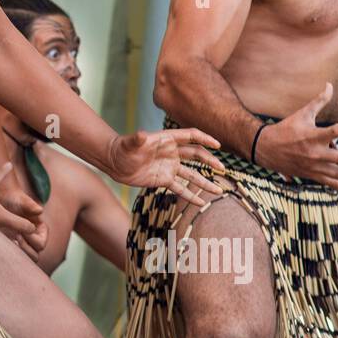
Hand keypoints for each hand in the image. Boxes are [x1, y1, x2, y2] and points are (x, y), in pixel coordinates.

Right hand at [0, 163, 45, 250]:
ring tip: (15, 231)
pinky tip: (2, 232)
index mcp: (0, 215)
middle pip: (18, 238)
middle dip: (24, 234)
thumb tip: (10, 163)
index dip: (30, 226)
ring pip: (6, 242)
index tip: (32, 223)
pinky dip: (2, 239)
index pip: (23, 227)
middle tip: (26, 228)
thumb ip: (2, 172)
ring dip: (13, 238)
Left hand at [0, 164, 48, 251]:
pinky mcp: (11, 246)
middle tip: (13, 238)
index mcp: (41, 230)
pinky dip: (7, 254)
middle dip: (24, 249)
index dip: (31, 240)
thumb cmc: (13, 198)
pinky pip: (12, 257)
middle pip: (34, 256)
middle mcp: (34, 239)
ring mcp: (23, 244)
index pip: (40, 244)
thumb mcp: (22, 200)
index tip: (19, 232)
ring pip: (23, 259)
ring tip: (6, 242)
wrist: (0, 198)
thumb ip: (30, 205)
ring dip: (16, 254)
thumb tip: (40, 210)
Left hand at [108, 126, 224, 206]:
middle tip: (222, 169)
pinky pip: (180, 188)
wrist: (114, 162)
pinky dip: (190, 195)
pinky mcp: (164, 179)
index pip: (190, 136)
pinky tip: (201, 202)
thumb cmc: (122, 149)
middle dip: (210, 161)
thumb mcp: (130, 144)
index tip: (217, 145)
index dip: (204, 139)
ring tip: (219, 190)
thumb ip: (137, 139)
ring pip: (192, 175)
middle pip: (196, 155)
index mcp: (167, 140)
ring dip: (205, 182)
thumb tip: (141, 135)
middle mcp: (171, 152)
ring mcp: (169, 167)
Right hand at [254, 83, 337, 194]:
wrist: (266, 149)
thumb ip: (319, 101)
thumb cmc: (286, 128)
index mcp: (312, 136)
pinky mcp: (312, 175)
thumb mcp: (302, 113)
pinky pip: (331, 184)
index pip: (336, 131)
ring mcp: (313, 166)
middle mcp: (314, 153)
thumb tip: (330, 85)